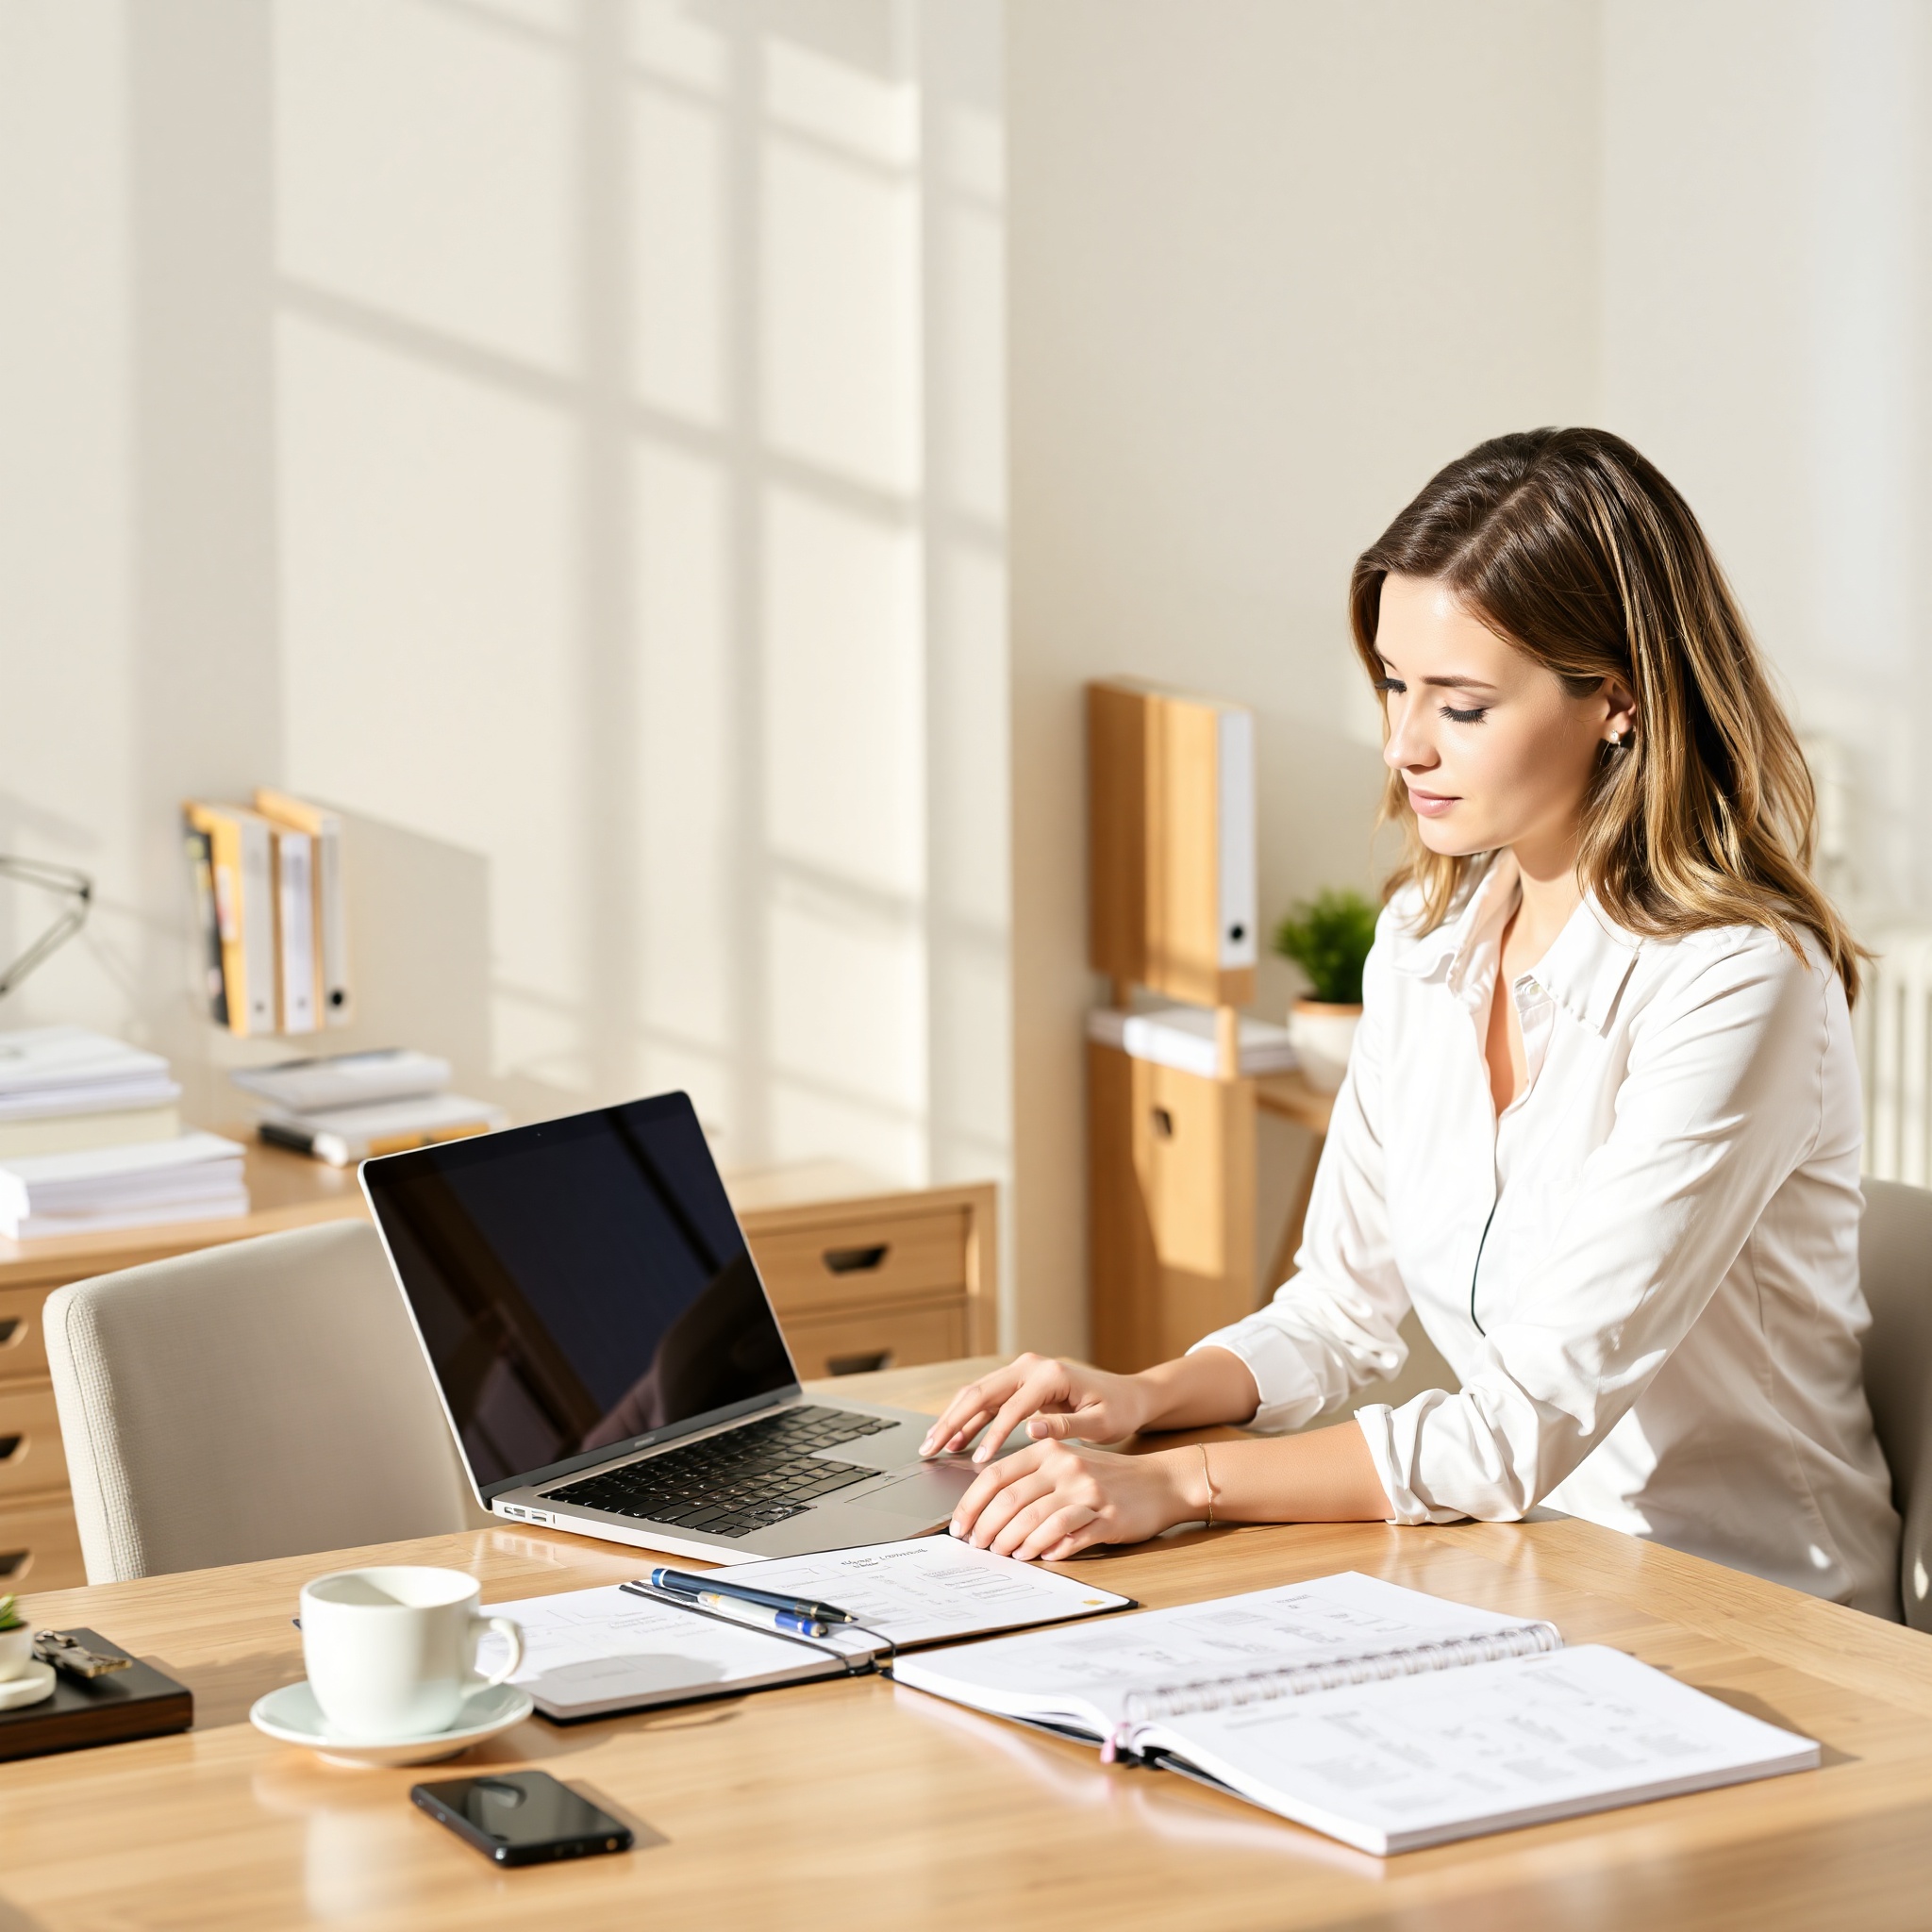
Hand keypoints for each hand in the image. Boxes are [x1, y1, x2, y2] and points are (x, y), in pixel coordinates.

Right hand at [918, 1353, 1151, 1463]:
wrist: (1128, 1395)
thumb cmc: (1118, 1410)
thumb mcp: (1100, 1423)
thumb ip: (1066, 1427)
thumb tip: (1032, 1431)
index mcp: (1050, 1374)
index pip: (1013, 1406)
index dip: (993, 1434)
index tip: (978, 1460)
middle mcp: (1030, 1366)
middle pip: (982, 1391)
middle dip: (954, 1421)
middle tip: (931, 1448)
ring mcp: (1022, 1371)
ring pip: (977, 1393)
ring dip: (954, 1419)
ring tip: (933, 1446)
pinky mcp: (1019, 1383)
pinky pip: (987, 1400)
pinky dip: (968, 1419)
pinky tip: (954, 1439)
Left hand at [948, 1439, 1199, 1560]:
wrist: (1161, 1482)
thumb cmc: (1107, 1478)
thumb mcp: (1067, 1464)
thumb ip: (1031, 1479)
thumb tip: (985, 1512)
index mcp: (1048, 1449)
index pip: (996, 1475)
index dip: (971, 1503)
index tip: (959, 1526)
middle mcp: (1065, 1465)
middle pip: (1010, 1499)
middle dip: (987, 1527)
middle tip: (977, 1546)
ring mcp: (1087, 1490)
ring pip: (1034, 1519)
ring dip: (1012, 1541)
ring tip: (1003, 1554)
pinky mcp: (1106, 1516)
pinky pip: (1067, 1534)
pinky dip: (1047, 1547)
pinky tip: (1038, 1556)